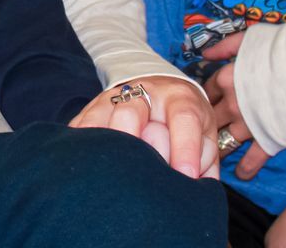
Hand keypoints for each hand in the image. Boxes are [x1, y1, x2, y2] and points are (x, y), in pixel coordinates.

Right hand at [67, 77, 217, 177]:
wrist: (164, 91)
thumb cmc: (187, 124)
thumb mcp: (205, 136)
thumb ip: (205, 161)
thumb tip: (198, 194)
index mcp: (180, 98)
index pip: (183, 118)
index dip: (185, 147)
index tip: (185, 175)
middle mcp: (145, 93)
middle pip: (132, 112)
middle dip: (134, 143)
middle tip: (138, 176)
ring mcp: (115, 98)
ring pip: (103, 116)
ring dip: (103, 144)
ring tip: (104, 173)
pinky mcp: (94, 107)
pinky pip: (82, 124)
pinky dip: (80, 143)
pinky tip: (79, 163)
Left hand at [201, 33, 269, 179]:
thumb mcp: (252, 38)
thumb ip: (226, 46)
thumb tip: (205, 53)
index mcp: (227, 78)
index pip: (207, 90)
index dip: (205, 95)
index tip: (204, 101)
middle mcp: (233, 103)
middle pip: (211, 118)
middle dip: (206, 124)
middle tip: (201, 132)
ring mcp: (251, 123)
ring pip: (226, 140)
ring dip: (219, 149)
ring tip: (213, 157)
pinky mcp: (270, 138)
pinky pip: (253, 158)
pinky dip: (247, 168)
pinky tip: (242, 175)